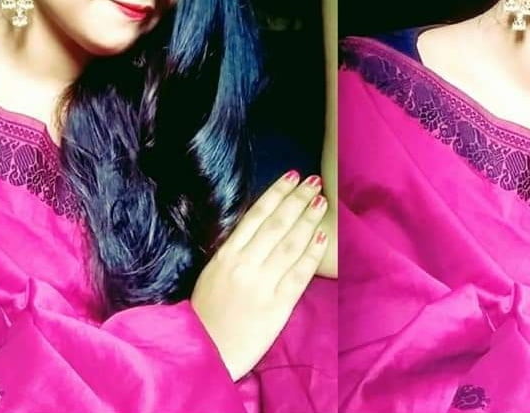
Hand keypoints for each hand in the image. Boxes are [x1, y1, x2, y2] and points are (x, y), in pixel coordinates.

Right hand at [191, 171, 328, 380]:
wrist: (206, 353)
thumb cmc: (207, 313)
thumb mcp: (212, 274)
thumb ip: (234, 251)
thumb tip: (259, 225)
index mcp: (226, 256)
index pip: (256, 215)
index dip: (276, 193)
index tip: (291, 175)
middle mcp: (244, 266)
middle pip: (277, 224)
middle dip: (298, 199)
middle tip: (315, 180)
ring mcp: (262, 285)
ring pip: (291, 244)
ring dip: (309, 219)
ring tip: (322, 201)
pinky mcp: (278, 306)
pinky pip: (300, 274)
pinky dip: (312, 252)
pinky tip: (323, 235)